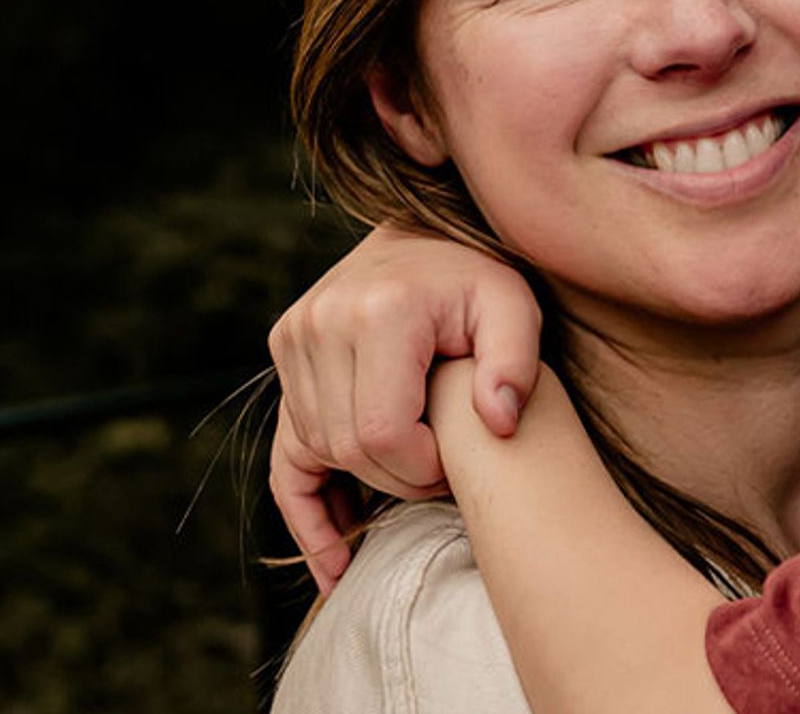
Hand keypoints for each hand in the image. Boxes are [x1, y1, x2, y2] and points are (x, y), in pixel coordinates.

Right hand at [267, 222, 542, 589]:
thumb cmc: (480, 277)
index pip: (384, 432)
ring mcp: (294, 338)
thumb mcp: (515, 307)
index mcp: (380, 313)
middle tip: (445, 470)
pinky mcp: (284, 354)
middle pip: (349, 448)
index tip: (458, 462)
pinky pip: (282, 452)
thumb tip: (498, 422)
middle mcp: (321, 322)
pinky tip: (334, 565)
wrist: (427, 235)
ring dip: (367, 479)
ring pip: (320, 450)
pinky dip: (306, 510)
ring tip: (415, 475)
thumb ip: (516, 361)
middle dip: (400, 477)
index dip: (422, 467)